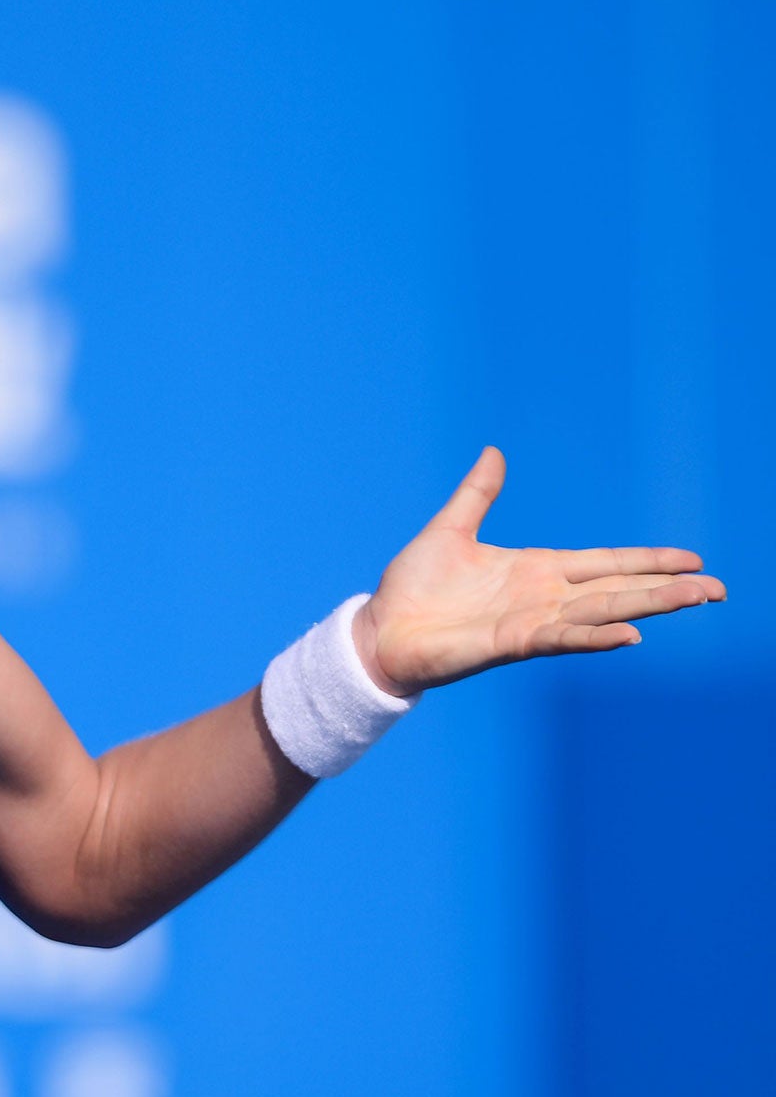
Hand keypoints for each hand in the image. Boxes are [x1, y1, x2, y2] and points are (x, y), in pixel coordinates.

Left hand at [356, 447, 725, 694]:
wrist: (378, 630)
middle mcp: (542, 597)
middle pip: (618, 588)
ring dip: (649, 606)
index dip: (647, 560)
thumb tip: (495, 452)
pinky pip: (560, 638)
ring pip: (602, 611)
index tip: (692, 559)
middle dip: (668, 586)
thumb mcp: (450, 530)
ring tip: (696, 599)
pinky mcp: (509, 643)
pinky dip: (594, 636)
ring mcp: (530, 622)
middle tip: (718, 587)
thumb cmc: (412, 588)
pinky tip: (629, 633)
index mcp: (535, 570)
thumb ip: (478, 494)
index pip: (605, 562)